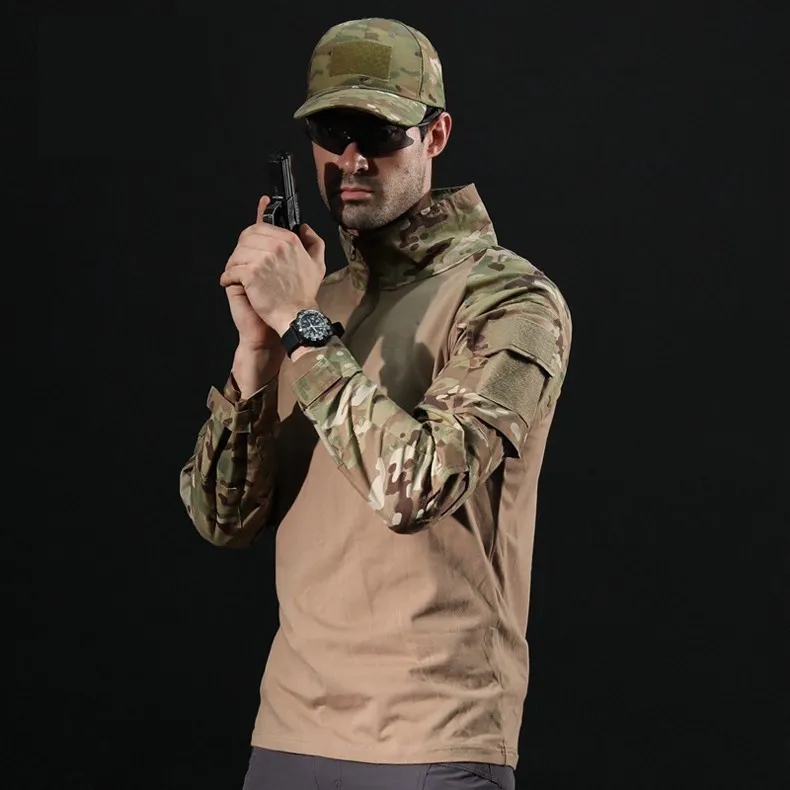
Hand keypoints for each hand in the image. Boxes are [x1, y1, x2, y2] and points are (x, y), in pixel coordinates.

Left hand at [220, 195, 325, 336]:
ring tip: (236, 275)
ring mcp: (263, 259)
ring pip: (236, 254)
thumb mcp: (317, 265)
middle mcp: (276, 246)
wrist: (297, 316)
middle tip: (241, 264)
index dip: (251, 240)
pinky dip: (227, 278)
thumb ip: (313, 243)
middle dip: (241, 252)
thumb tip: (304, 228)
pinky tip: (231, 283)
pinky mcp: (251, 274)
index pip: (259, 228)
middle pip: (245, 240)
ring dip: (233, 265)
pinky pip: (231, 271)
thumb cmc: (304, 295)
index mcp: (289, 241)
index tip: (249, 250)